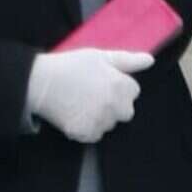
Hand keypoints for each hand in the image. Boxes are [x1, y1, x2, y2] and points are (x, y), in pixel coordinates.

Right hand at [26, 50, 153, 143]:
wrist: (41, 82)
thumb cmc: (71, 65)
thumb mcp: (100, 56)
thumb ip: (127, 61)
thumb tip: (150, 61)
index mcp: (121, 86)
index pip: (133, 92)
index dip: (118, 86)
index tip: (103, 82)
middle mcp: (114, 106)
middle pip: (125, 112)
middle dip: (114, 105)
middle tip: (93, 95)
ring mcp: (100, 122)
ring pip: (109, 124)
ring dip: (101, 117)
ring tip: (82, 103)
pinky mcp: (86, 133)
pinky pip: (94, 134)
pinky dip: (87, 128)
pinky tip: (75, 114)